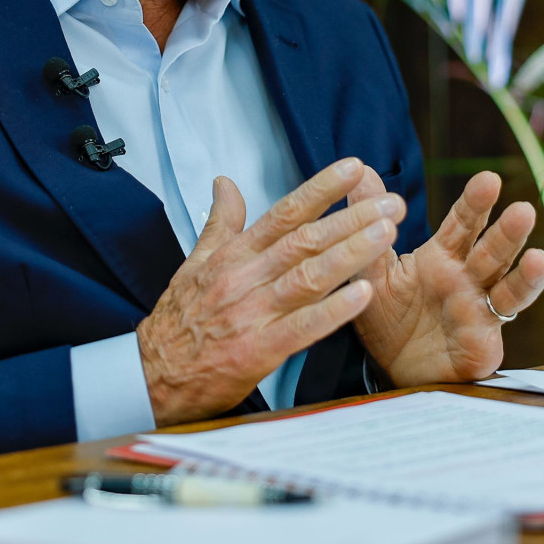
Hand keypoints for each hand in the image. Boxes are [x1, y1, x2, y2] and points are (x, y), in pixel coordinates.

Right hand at [137, 158, 406, 425]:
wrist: (151, 375)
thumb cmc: (178, 320)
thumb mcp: (194, 262)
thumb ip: (220, 223)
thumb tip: (226, 182)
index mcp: (234, 255)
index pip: (284, 213)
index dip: (321, 189)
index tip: (354, 168)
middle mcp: (245, 278)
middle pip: (305, 240)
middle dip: (351, 218)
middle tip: (391, 202)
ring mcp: (251, 313)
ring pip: (307, 276)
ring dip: (350, 254)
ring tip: (385, 235)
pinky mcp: (257, 350)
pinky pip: (301, 327)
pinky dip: (333, 312)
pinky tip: (362, 296)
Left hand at [349, 170, 543, 386]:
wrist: (390, 368)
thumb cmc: (388, 317)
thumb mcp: (372, 270)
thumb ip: (369, 225)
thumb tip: (360, 169)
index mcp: (442, 257)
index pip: (463, 224)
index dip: (475, 204)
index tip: (488, 179)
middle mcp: (468, 277)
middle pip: (492, 249)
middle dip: (507, 231)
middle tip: (523, 209)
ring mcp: (480, 307)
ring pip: (507, 283)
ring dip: (524, 270)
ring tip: (538, 258)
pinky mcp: (484, 339)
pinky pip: (503, 320)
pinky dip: (518, 302)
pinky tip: (533, 283)